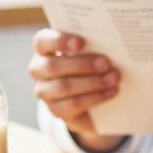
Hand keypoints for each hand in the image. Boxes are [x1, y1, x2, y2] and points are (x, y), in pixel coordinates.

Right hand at [28, 29, 124, 151]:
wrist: (91, 98)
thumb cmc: (90, 64)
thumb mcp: (89, 51)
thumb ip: (93, 44)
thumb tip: (111, 43)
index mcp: (43, 49)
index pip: (42, 41)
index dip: (60, 41)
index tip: (81, 43)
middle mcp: (39, 70)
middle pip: (52, 66)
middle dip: (82, 64)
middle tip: (106, 63)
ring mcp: (45, 92)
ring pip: (64, 86)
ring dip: (92, 82)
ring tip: (114, 78)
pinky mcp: (57, 111)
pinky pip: (74, 104)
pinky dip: (96, 97)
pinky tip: (112, 91)